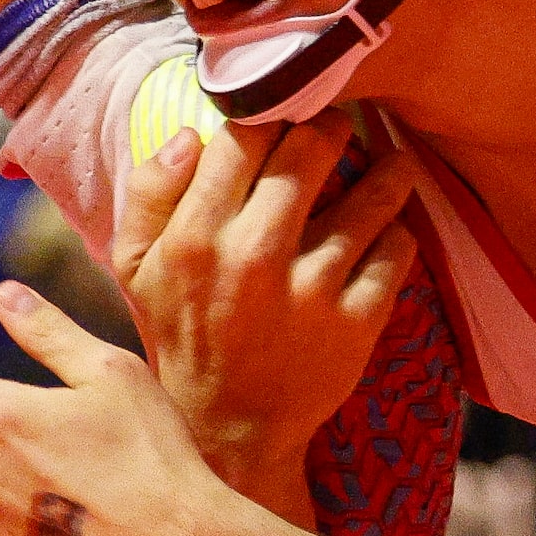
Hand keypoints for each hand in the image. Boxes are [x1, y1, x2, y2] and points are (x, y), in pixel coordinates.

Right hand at [109, 109, 421, 493]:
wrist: (226, 429)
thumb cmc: (182, 334)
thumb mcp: (135, 269)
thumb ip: (149, 194)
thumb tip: (190, 133)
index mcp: (195, 236)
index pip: (244, 136)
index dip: (272, 109)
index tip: (289, 105)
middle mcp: (253, 255)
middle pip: (312, 149)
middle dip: (333, 126)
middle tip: (343, 125)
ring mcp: (310, 289)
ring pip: (371, 196)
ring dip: (389, 170)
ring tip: (393, 163)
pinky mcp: (356, 322)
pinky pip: (397, 251)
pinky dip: (399, 231)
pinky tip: (392, 227)